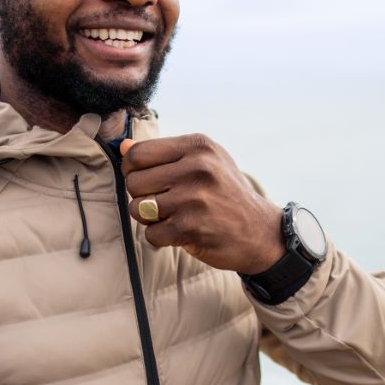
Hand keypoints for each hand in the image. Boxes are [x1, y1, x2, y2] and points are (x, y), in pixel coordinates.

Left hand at [119, 135, 283, 273]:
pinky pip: (151, 234)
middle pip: (134, 182)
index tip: (149, 180)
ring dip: (150, 219)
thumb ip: (163, 154)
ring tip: (173, 217)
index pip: (138, 154)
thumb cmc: (225, 194)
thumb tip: (123, 148)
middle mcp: (198, 168)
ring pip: (138, 209)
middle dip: (142, 196)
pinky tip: (181, 233)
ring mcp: (194, 198)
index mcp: (198, 147)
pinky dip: (161, 238)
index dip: (134, 170)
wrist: (260, 232)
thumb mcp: (204, 163)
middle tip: (165, 202)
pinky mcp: (191, 227)